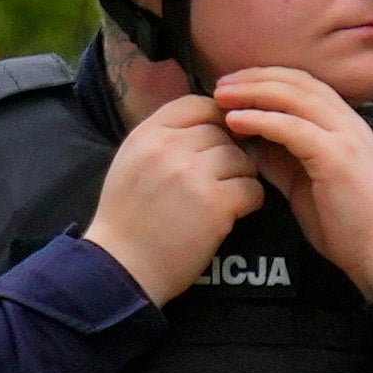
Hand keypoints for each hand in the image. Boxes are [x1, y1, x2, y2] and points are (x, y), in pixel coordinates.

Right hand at [85, 88, 270, 304]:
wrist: (121, 267)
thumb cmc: (127, 218)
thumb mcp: (132, 162)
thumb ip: (164, 138)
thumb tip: (209, 120)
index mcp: (147, 134)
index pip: (197, 104)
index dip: (216, 119)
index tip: (218, 140)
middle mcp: (169, 148)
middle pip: (222, 133)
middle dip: (227, 154)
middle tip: (222, 178)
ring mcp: (193, 175)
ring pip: (241, 159)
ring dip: (241, 177)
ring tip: (227, 196)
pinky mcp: (215, 204)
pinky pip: (252, 188)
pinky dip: (250, 201)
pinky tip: (235, 212)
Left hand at [210, 69, 372, 298]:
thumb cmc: (343, 222)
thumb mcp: (303, 181)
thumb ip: (280, 157)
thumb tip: (247, 138)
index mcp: (343, 124)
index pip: (302, 83)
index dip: (265, 78)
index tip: (232, 85)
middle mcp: (348, 121)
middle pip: (296, 81)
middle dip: (254, 78)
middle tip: (219, 84)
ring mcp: (345, 136)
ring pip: (294, 96)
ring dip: (253, 92)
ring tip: (220, 96)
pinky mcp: (336, 156)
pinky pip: (293, 128)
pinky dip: (261, 120)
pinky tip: (235, 120)